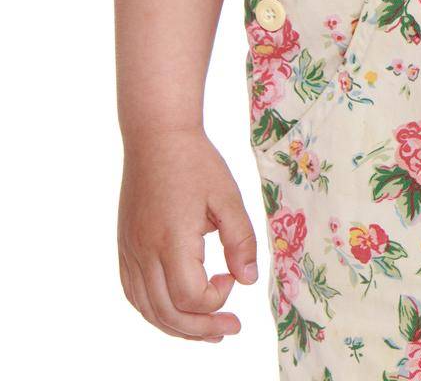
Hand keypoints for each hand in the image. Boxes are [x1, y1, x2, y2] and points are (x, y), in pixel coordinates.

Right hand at [118, 126, 258, 342]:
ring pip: (148, 309)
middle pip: (168, 313)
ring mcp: (130, 252)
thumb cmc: (196, 163)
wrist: (157, 137)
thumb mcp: (228, 197)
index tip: (232, 277)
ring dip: (177, 327)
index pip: (190, 297)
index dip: (217, 299)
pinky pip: (134, 293)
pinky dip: (155, 311)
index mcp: (172, 241)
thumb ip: (241, 239)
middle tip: (229, 328)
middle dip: (201, 328)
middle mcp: (145, 253)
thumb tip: (249, 279)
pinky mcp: (125, 247)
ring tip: (205, 331)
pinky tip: (174, 311)